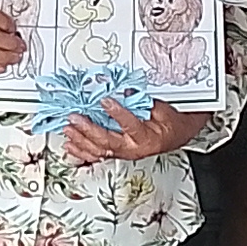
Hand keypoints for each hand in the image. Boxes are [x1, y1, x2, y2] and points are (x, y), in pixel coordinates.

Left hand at [58, 100, 204, 161]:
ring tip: (69, 129)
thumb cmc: (172, 123)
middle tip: (76, 118)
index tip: (106, 101)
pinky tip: (71, 146)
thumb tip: (126, 90)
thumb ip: (145, 101)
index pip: (130, 126)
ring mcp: (124, 153)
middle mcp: (134, 149)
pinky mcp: (118, 153)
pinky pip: (97, 155)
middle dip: (89, 129)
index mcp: (148, 138)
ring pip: (100, 150)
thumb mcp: (164, 109)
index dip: (117, 113)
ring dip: (81, 140)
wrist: (177, 135)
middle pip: (108, 142)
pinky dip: (82, 151)